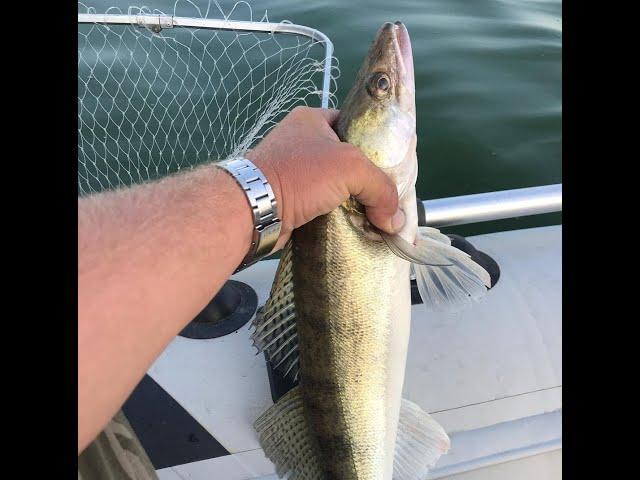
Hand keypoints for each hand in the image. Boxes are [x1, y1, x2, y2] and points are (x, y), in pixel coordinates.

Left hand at [245, 106, 404, 250]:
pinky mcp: (290, 198)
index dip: (376, 146)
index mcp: (313, 120)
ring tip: (374, 214)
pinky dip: (337, 215)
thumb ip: (381, 188)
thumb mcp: (351, 168)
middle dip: (366, 180)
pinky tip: (354, 225)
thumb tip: (395, 220)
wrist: (254, 209)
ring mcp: (294, 172)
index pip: (354, 126)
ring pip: (335, 186)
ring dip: (353, 202)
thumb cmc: (300, 174)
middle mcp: (302, 142)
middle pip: (347, 160)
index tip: (392, 167)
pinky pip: (322, 205)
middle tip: (385, 196)